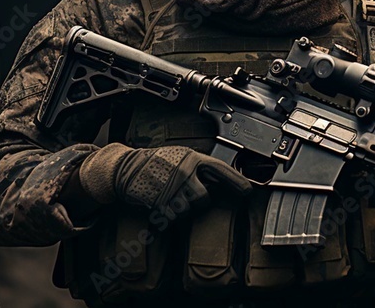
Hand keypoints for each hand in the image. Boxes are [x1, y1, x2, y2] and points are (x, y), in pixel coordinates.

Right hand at [78, 143, 251, 211]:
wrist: (125, 167)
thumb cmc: (155, 162)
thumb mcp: (180, 156)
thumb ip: (199, 167)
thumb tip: (223, 180)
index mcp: (192, 158)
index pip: (221, 170)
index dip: (237, 182)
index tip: (248, 192)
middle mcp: (184, 172)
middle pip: (204, 199)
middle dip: (197, 202)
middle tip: (185, 196)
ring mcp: (171, 188)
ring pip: (187, 211)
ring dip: (180, 210)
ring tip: (169, 198)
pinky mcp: (158, 202)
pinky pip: (171, 218)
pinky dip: (166, 216)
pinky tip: (160, 204)